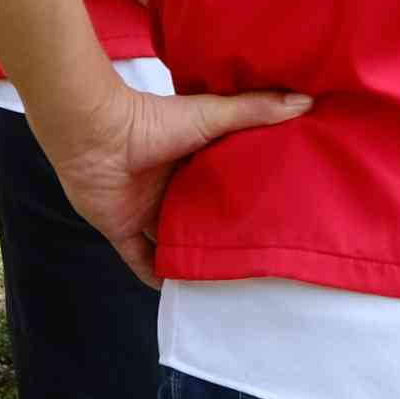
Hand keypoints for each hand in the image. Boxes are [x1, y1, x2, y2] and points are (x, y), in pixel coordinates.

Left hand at [43, 77, 310, 287]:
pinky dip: (157, 277)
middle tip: (257, 264)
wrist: (94, 132)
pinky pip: (139, 261)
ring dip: (192, 261)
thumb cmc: (151, 121)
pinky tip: (181, 296)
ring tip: (228, 287)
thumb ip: (253, 111)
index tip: (274, 222)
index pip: (220, 188)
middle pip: (198, 219)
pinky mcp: (119, 228)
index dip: (242, 204)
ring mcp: (142, 210)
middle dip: (220, 238)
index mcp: (188, 162)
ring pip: (172, 243)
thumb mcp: (210, 116)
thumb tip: (306, 102)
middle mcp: (167, 188)